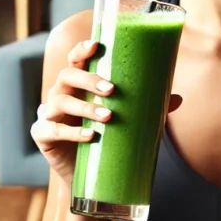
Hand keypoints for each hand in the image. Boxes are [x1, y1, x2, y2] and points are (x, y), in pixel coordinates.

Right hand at [31, 39, 181, 184]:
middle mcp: (60, 94)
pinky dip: (71, 133)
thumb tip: (178, 99)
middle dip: (89, 80)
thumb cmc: (104, 138)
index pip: (75, 60)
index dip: (82, 50)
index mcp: (77, 84)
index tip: (96, 45)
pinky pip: (53, 130)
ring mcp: (49, 114)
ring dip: (85, 108)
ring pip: (61, 102)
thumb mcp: (124, 120)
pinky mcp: (43, 136)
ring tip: (108, 117)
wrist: (86, 175)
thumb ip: (146, 107)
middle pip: (67, 76)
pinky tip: (89, 136)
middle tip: (112, 89)